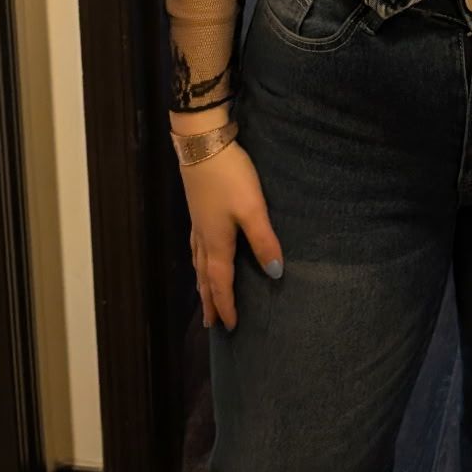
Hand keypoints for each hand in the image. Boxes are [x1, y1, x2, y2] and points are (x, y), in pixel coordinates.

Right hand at [180, 139, 284, 331]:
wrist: (203, 145)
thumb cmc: (230, 177)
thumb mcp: (252, 209)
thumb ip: (264, 240)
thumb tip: (275, 273)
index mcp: (217, 243)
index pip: (221, 282)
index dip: (226, 304)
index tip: (230, 327)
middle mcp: (204, 238)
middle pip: (205, 277)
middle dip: (209, 300)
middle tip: (210, 324)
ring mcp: (198, 223)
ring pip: (198, 262)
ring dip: (201, 283)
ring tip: (203, 296)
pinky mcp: (197, 209)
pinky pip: (196, 247)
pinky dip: (197, 261)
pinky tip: (200, 254)